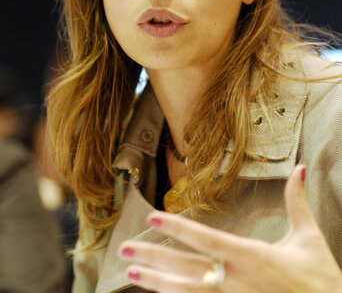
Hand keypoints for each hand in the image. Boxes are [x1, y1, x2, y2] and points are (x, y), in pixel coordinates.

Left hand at [118, 165, 341, 291]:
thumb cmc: (320, 283)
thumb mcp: (310, 240)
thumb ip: (297, 203)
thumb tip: (300, 170)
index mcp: (252, 258)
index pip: (207, 240)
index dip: (178, 229)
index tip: (152, 218)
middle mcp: (236, 283)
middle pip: (186, 270)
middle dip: (152, 258)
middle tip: (123, 251)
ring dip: (155, 283)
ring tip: (131, 273)